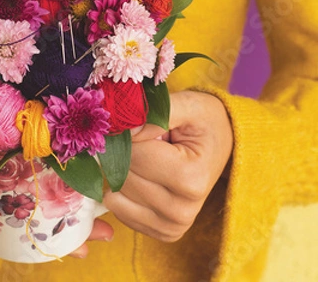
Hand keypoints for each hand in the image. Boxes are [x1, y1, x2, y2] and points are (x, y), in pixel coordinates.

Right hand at [0, 154, 113, 261]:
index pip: (24, 245)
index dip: (55, 246)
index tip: (85, 245)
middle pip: (38, 227)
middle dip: (73, 230)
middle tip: (106, 232)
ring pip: (37, 204)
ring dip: (67, 205)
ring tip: (102, 210)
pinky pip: (25, 180)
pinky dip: (48, 180)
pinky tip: (71, 175)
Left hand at [103, 90, 232, 241]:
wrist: (222, 143)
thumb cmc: (202, 122)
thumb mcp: (187, 105)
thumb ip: (154, 113)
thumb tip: (120, 129)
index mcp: (190, 178)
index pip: (133, 155)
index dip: (133, 134)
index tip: (150, 129)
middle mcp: (182, 210)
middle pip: (122, 176)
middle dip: (126, 154)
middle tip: (151, 144)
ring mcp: (172, 226)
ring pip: (115, 195)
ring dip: (122, 173)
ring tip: (151, 162)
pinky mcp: (162, 232)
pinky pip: (117, 210)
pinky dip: (122, 191)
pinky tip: (145, 178)